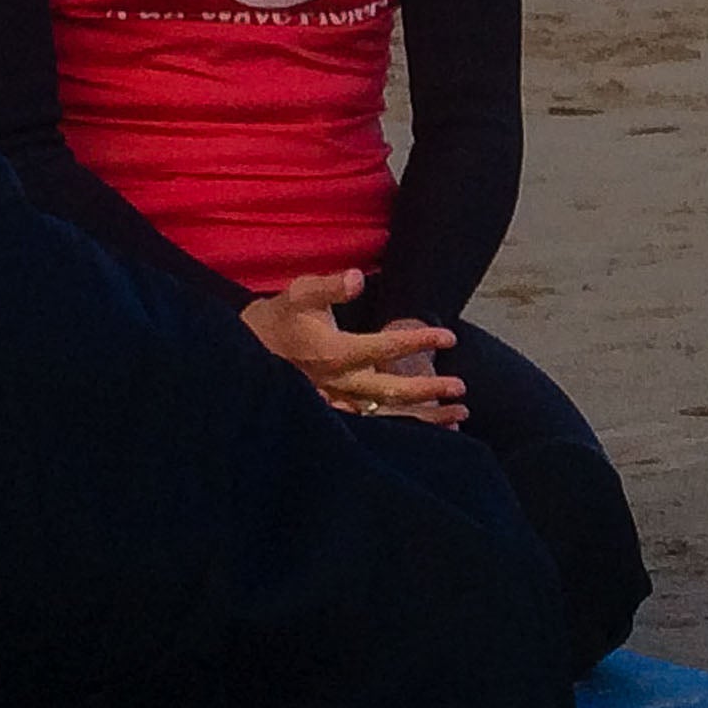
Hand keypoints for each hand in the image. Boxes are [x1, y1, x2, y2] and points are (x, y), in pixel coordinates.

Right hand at [246, 269, 465, 423]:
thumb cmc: (279, 318)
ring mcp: (338, 400)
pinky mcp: (338, 410)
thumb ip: (330, 287)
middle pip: (391, 391)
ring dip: (424, 417)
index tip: (449, 336)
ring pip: (386, 414)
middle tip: (461, 387)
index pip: (385, 347)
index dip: (419, 341)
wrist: (246, 353)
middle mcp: (339, 383)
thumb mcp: (299, 294)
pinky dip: (406, 428)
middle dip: (428, 390)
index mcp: (334, 353)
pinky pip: (377, 423)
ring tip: (459, 415)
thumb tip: (358, 278)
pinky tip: (433, 429)